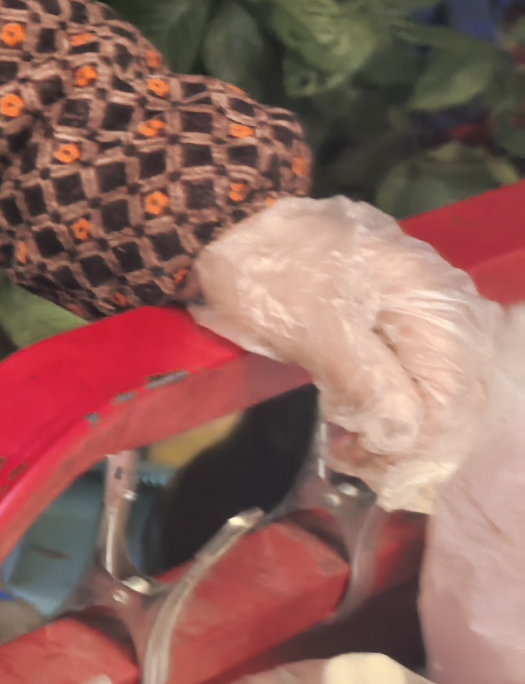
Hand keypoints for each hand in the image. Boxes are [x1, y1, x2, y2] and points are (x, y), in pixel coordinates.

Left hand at [191, 195, 503, 510]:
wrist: (229, 223)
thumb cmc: (267, 273)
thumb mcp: (310, 329)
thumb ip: (364, 381)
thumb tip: (402, 434)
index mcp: (430, 298)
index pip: (452, 391)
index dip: (415, 440)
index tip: (362, 460)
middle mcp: (444, 302)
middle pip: (455, 392)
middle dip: (412, 439)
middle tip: (357, 460)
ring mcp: (425, 307)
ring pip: (440, 387)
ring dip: (404, 426)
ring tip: (356, 445)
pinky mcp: (399, 316)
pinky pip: (419, 371)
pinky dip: (395, 402)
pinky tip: (361, 418)